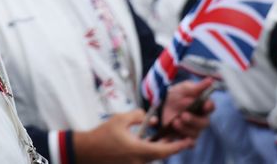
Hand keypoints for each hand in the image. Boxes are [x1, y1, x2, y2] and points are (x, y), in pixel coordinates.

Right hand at [73, 110, 192, 163]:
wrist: (87, 151)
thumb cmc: (102, 136)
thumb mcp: (120, 120)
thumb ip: (138, 116)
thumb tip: (151, 120)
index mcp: (139, 150)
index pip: (165, 150)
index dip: (178, 146)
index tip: (189, 141)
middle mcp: (139, 161)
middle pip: (161, 155)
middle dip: (171, 146)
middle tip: (180, 139)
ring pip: (153, 157)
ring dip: (160, 148)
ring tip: (164, 137)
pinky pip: (144, 159)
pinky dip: (149, 151)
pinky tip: (149, 142)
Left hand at [160, 78, 214, 139]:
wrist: (160, 104)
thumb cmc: (176, 95)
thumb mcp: (184, 88)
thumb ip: (197, 87)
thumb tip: (211, 80)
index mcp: (202, 105)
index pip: (211, 106)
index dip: (209, 106)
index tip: (204, 105)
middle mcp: (201, 118)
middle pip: (204, 123)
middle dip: (194, 120)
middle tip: (183, 115)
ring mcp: (194, 128)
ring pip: (195, 133)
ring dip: (185, 128)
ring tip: (175, 121)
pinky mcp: (185, 136)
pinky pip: (190, 143)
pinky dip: (185, 142)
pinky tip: (177, 134)